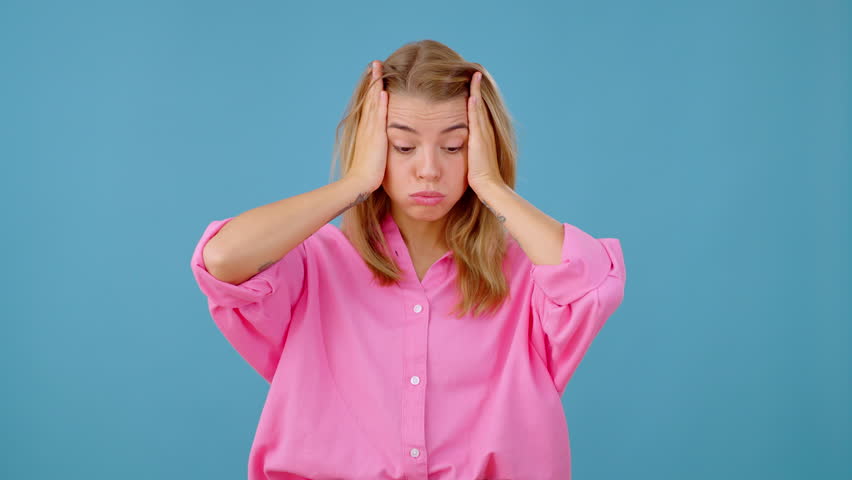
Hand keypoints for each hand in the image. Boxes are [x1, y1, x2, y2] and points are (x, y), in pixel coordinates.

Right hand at [346, 60, 388, 192]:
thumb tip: (381, 143)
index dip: (372, 89)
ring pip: (373, 103)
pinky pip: (379, 117)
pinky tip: (384, 92)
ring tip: (379, 68)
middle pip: (370, 99)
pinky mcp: (376, 138)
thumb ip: (376, 145)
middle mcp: (366, 127)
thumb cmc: (366, 175)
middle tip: (376, 63)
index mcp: (366, 130)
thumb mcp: (372, 155)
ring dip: (376, 85)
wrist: (359, 183)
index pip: (369, 105)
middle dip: (373, 81)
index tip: (376, 75)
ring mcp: (370, 131)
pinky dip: (381, 104)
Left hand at [466, 71, 502, 190]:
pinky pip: (477, 120)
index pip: (478, 111)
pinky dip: (475, 107)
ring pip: (479, 109)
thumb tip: (463, 147)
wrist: (489, 186)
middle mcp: (485, 132)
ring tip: (474, 75)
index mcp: (483, 135)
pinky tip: (471, 96)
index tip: (471, 83)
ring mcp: (484, 135)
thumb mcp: (472, 159)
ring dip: (477, 92)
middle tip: (475, 71)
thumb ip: (469, 150)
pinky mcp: (480, 141)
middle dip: (477, 89)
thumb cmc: (480, 178)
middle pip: (480, 105)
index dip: (475, 97)